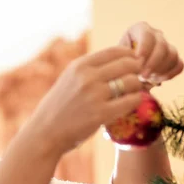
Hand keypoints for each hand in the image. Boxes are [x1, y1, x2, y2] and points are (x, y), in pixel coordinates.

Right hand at [27, 46, 144, 154]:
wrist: (45, 132)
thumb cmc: (60, 106)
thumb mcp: (70, 79)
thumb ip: (90, 69)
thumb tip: (120, 60)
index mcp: (80, 65)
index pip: (115, 51)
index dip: (130, 56)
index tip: (132, 65)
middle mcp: (87, 77)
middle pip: (127, 64)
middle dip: (137, 71)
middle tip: (137, 79)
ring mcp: (94, 95)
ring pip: (132, 81)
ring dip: (138, 86)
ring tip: (134, 92)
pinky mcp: (101, 114)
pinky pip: (131, 101)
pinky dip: (136, 100)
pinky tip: (132, 103)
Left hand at [119, 22, 183, 87]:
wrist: (125, 66)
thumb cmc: (118, 59)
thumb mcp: (117, 56)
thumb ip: (125, 59)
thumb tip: (136, 68)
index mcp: (140, 28)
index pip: (147, 34)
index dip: (144, 47)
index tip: (138, 60)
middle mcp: (156, 34)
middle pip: (162, 46)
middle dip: (153, 63)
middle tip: (142, 77)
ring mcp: (167, 45)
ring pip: (172, 55)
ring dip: (161, 70)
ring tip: (147, 79)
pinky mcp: (173, 58)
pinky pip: (179, 65)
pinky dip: (170, 74)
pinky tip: (157, 80)